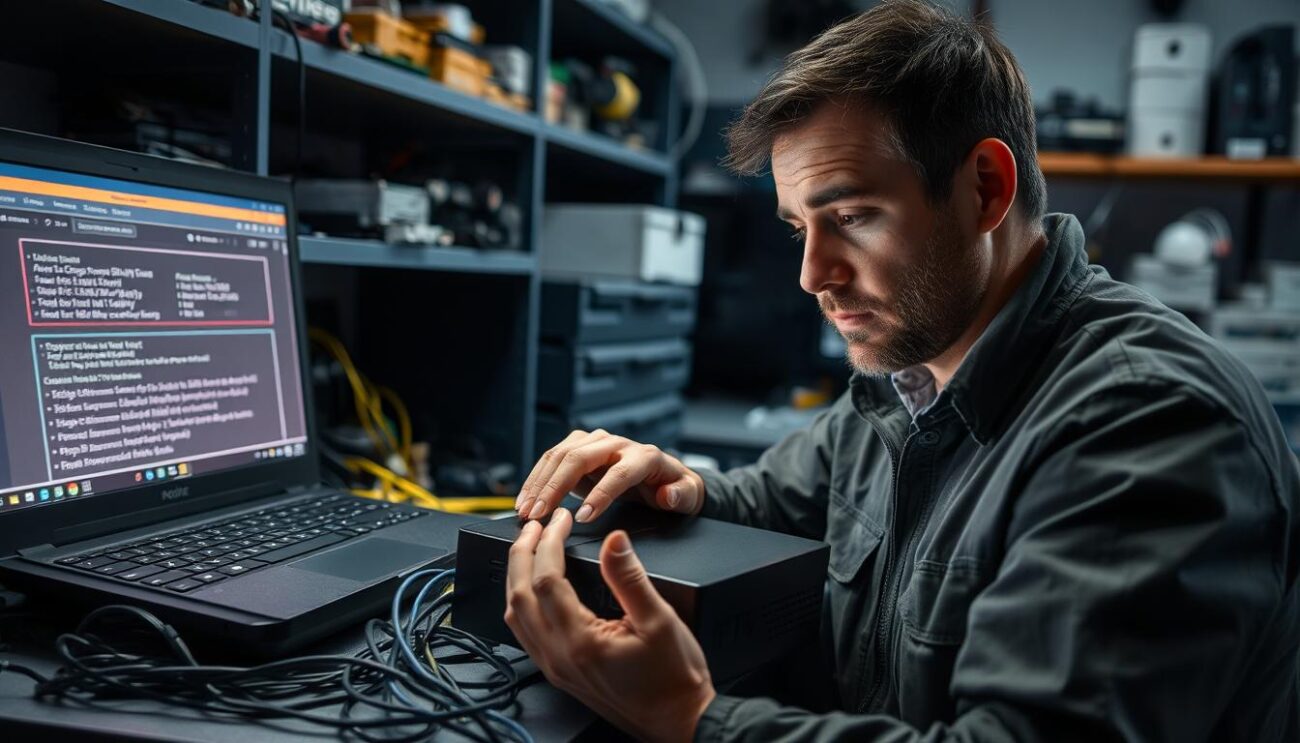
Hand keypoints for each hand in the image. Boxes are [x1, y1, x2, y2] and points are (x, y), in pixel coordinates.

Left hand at [505, 508, 715, 742]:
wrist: (679, 721)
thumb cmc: (674, 678)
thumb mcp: (659, 620)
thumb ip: (630, 577)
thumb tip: (614, 540)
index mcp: (581, 642)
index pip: (547, 580)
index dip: (549, 542)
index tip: (560, 520)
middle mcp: (559, 658)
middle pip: (519, 595)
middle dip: (522, 553)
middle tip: (534, 525)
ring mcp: (555, 668)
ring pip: (516, 615)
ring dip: (517, 577)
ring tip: (529, 549)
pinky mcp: (560, 674)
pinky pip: (525, 633)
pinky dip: (523, 602)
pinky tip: (534, 589)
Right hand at [516, 429, 704, 522]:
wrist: (664, 476)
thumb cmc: (674, 488)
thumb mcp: (687, 496)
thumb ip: (681, 496)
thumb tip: (666, 495)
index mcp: (645, 456)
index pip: (618, 473)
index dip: (599, 495)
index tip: (582, 517)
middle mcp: (617, 443)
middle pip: (579, 458)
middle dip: (555, 487)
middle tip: (539, 514)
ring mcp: (596, 441)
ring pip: (560, 455)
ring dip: (539, 483)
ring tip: (526, 510)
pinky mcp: (579, 447)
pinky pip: (552, 459)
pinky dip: (536, 479)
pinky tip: (526, 499)